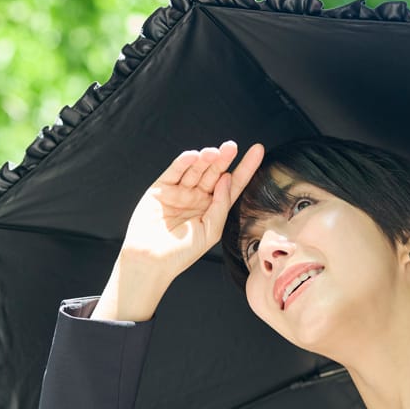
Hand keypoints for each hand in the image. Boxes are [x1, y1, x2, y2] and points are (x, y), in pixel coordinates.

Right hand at [93, 140, 263, 320]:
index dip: (245, 168)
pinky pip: (174, 171)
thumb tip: (226, 178)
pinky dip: (183, 162)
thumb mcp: (211, 230)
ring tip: (213, 153)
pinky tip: (193, 156)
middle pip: (214, 173)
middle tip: (232, 147)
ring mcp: (179, 192)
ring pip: (195, 169)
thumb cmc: (182, 253)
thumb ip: (221, 205)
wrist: (151, 261)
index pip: (232, 185)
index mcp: (212, 208)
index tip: (257, 151)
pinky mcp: (161, 188)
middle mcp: (197, 197)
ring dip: (205, 159)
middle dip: (224, 159)